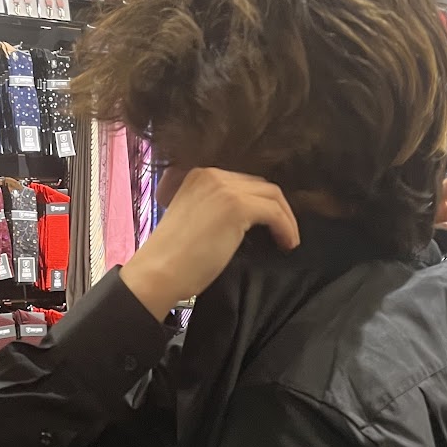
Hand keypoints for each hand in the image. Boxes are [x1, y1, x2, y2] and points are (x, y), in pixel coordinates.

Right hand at [120, 167, 299, 320]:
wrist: (158, 272)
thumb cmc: (172, 260)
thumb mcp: (194, 222)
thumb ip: (215, 211)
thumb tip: (245, 221)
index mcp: (198, 176)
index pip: (241, 183)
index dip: (259, 203)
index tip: (270, 224)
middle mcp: (212, 174)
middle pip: (259, 185)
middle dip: (276, 208)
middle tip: (283, 232)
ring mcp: (224, 188)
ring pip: (271, 195)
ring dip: (286, 218)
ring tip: (288, 240)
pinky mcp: (236, 205)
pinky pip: (274, 212)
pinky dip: (286, 227)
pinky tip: (287, 244)